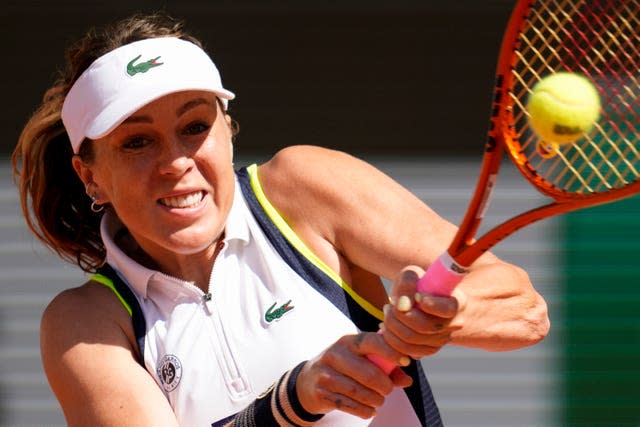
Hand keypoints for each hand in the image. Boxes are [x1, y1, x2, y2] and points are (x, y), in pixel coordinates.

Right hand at [295, 332, 412, 418]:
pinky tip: (369, 409)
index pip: (373, 342)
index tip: (406, 362)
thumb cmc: (342, 367)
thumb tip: (407, 380)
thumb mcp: (359, 359)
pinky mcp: (322, 392)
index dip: (392, 352)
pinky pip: (351, 406)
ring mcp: (326, 374)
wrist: (307, 381)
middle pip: (370, 374)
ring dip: (376, 400)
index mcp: (348, 341)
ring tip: (378, 400)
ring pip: (361, 393)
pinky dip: (365, 411)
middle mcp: (336, 354)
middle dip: (385, 386)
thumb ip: (385, 366)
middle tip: (388, 390)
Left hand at [381, 267, 465, 358]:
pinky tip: (386, 327)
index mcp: (457, 303)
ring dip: (391, 326)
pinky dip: (390, 340)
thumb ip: (408, 283)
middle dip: (399, 315)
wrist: (417, 300)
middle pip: (423, 326)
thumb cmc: (417, 284)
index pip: (447, 309)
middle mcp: (454, 324)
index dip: (430, 304)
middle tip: (389, 304)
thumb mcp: (412, 275)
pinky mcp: (428, 350)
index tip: (417, 296)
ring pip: (411, 340)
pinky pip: (405, 352)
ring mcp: (442, 340)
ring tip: (387, 312)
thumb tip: (403, 305)